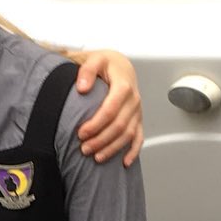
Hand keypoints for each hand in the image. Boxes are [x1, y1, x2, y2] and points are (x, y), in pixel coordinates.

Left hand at [74, 51, 142, 165]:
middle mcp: (133, 99)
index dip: (96, 124)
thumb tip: (82, 88)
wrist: (119, 64)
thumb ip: (87, 70)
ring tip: (96, 157)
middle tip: (84, 148)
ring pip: (129, 134)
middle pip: (119, 125)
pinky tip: (125, 162)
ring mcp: (137, 110)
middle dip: (101, 140)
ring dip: (113, 148)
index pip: (111, 109)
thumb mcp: (93, 59)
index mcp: (123, 85)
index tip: (81, 133)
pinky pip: (139, 137)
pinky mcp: (138, 118)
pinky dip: (134, 151)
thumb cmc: (105, 63)